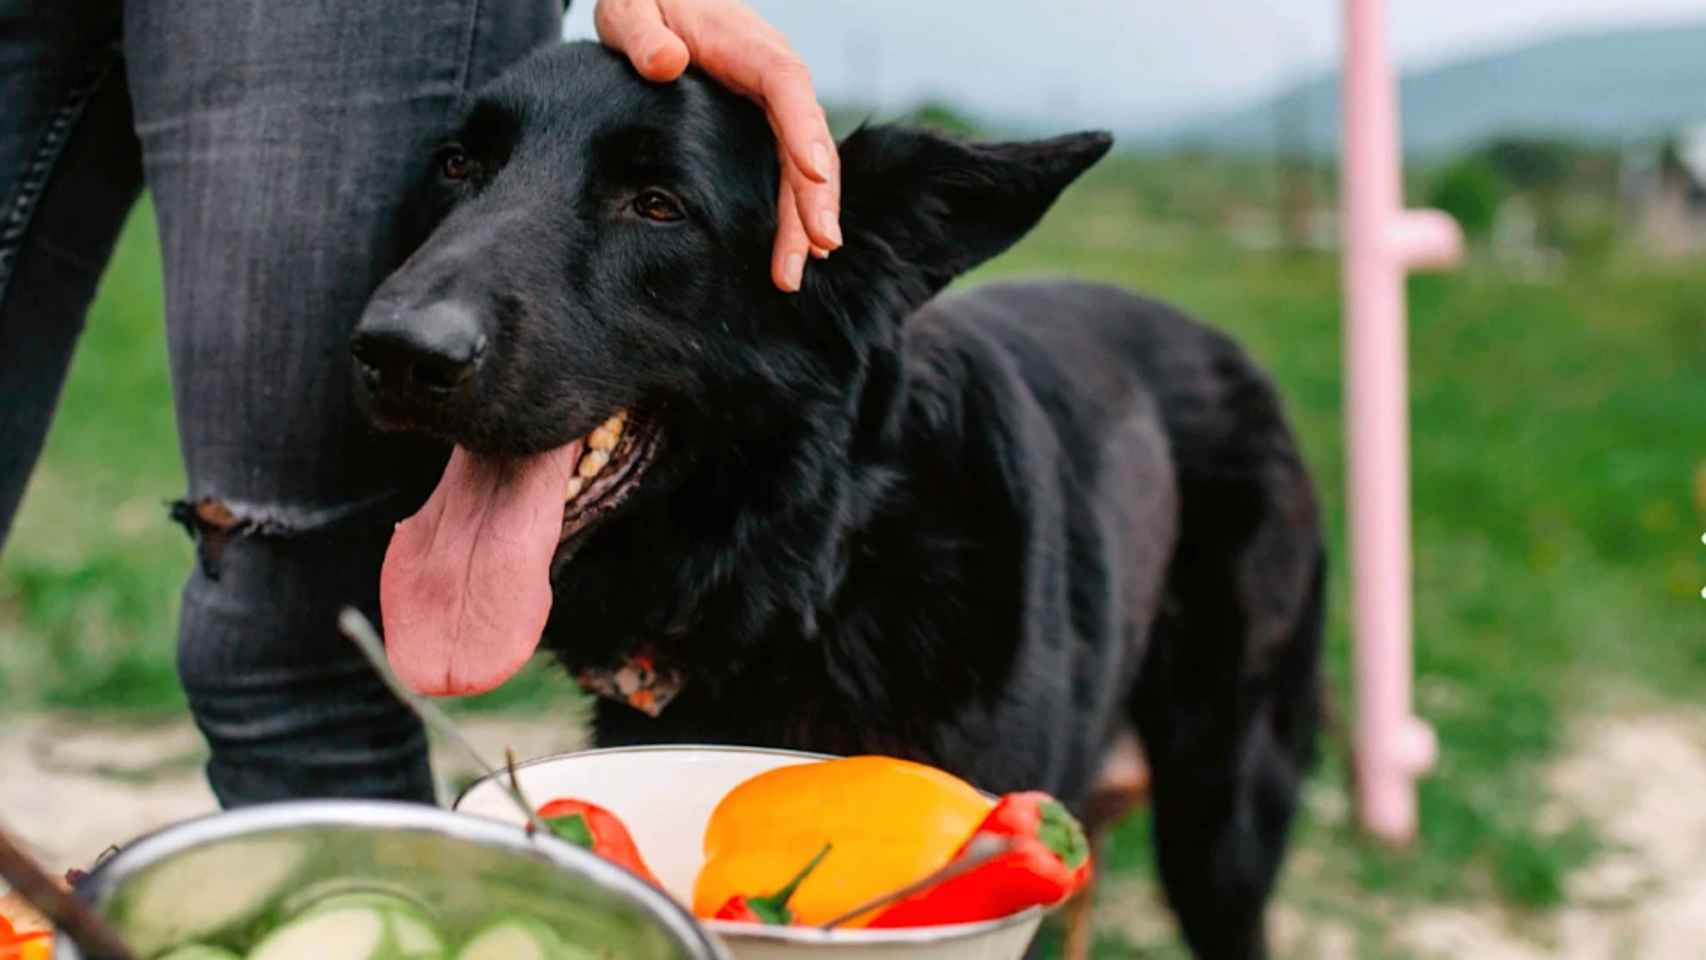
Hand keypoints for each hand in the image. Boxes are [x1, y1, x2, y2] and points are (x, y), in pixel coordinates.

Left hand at [595, 0, 841, 292]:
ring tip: (795, 272)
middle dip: (815, 197)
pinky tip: (797, 249)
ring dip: (806, 217)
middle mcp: (776, 76)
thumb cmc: (646, 0)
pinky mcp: (767, 122)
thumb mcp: (632, 7)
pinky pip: (790, 166)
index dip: (804, 131)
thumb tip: (667, 63)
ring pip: (805, 162)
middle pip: (809, 138)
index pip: (788, 86)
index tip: (814, 175)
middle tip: (816, 249)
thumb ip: (645, 34)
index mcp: (750, 46)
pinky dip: (796, 208)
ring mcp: (776, 102)